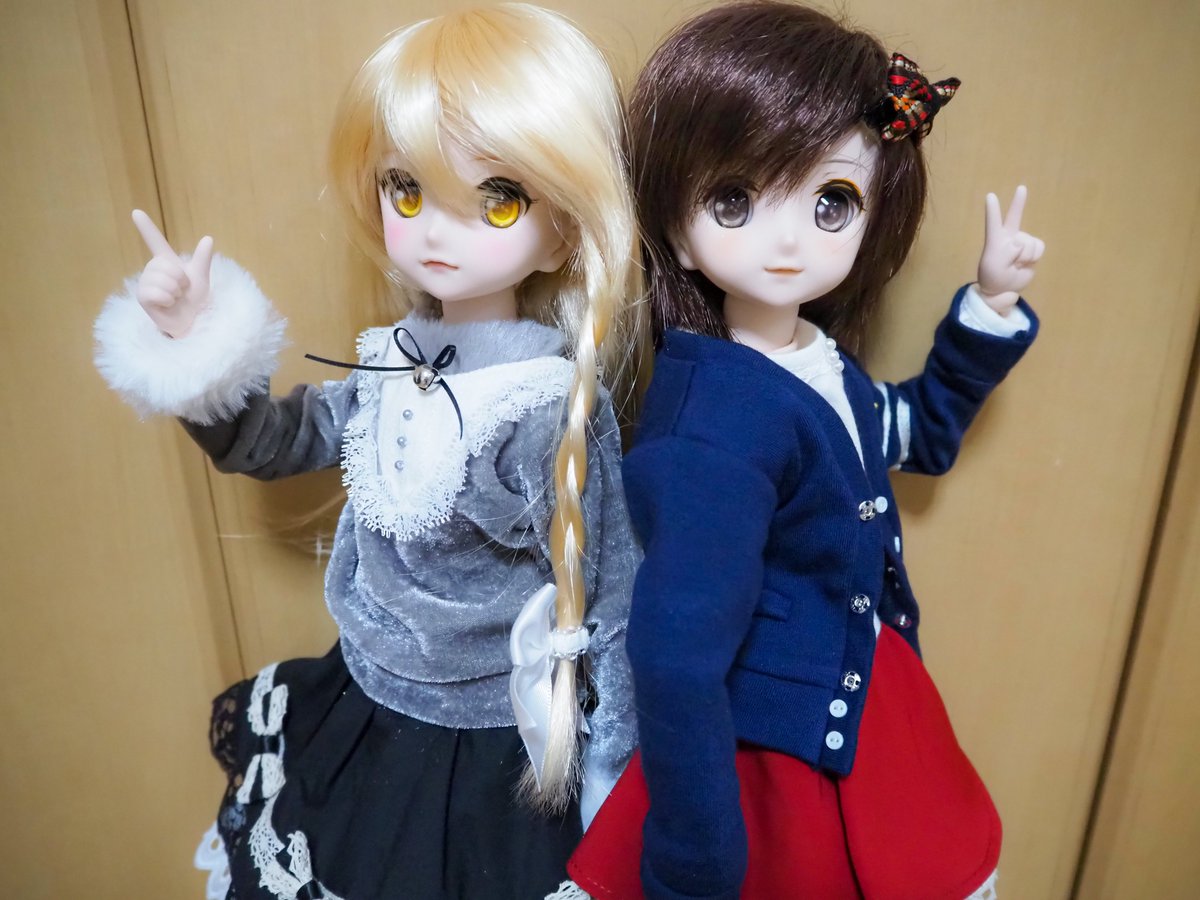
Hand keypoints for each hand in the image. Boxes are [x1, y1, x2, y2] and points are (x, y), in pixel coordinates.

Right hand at [132, 209, 213, 337]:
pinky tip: (168, 304)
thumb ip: (202, 259)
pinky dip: (168, 300)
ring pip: (162, 280)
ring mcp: (146, 282)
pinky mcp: (142, 296)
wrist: (191, 319)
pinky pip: (156, 292)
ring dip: (175, 291)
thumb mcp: (200, 277)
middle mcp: (153, 269)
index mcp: (167, 261)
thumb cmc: (194, 298)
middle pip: (166, 266)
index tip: (136, 211)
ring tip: (175, 298)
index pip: (155, 240)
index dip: (146, 227)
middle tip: (181, 290)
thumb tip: (208, 238)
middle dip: (180, 280)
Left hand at [976, 186, 1044, 315]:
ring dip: (1025, 257)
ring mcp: (1022, 242)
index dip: (992, 210)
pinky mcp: (1033, 249)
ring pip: (1029, 244)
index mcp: (995, 240)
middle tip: (1022, 188)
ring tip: (1016, 265)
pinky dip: (1033, 258)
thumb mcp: (996, 266)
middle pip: (1015, 216)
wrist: (1003, 289)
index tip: (990, 196)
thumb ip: (1007, 252)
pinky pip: (1039, 248)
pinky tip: (1025, 264)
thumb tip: (1020, 243)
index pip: (993, 223)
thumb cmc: (993, 277)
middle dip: (1019, 202)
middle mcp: (1009, 237)